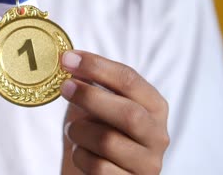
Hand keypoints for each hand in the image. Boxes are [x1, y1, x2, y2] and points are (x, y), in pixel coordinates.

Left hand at [60, 50, 169, 174]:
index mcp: (154, 106)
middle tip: (64, 87)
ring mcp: (147, 163)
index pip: (130, 80)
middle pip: (127, 113)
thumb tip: (69, 59)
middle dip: (90, 97)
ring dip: (79, 132)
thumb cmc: (99, 131)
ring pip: (108, 141)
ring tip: (73, 130)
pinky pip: (98, 167)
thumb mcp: (98, 104)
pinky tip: (81, 153)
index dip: (97, 67)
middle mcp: (158, 135)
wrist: (100, 172)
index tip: (68, 58)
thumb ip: (90, 82)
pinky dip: (80, 156)